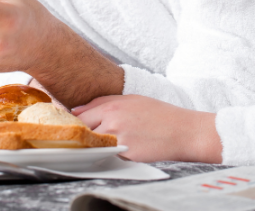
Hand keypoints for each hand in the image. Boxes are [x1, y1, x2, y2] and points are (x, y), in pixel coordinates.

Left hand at [73, 95, 222, 163]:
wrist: (183, 130)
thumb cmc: (159, 114)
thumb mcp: (131, 99)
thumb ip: (103, 103)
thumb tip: (77, 110)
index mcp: (111, 106)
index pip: (80, 115)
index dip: (75, 122)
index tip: (72, 126)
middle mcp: (112, 121)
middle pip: (83, 130)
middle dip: (81, 135)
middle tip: (83, 138)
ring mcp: (118, 138)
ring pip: (94, 144)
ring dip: (94, 146)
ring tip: (103, 144)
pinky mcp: (126, 154)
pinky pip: (110, 155)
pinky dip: (109, 154)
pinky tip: (117, 151)